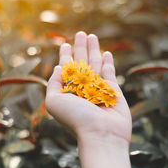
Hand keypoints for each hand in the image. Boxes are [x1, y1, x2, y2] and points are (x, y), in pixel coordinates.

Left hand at [45, 31, 131, 145]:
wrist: (101, 133)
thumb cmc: (75, 119)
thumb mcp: (54, 101)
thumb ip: (53, 84)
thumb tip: (57, 68)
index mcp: (68, 91)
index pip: (66, 69)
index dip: (65, 56)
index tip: (65, 44)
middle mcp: (83, 89)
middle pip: (81, 63)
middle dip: (80, 48)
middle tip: (81, 33)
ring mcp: (98, 89)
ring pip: (95, 64)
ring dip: (93, 49)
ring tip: (91, 36)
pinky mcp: (113, 90)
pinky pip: (109, 72)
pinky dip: (107, 62)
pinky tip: (105, 53)